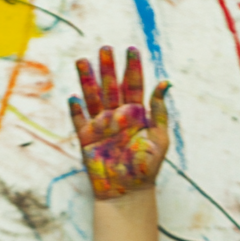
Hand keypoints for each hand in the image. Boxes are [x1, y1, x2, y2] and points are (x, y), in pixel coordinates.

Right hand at [69, 46, 169, 199]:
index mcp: (136, 114)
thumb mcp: (160, 138)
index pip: (134, 85)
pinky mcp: (87, 140)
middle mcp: (117, 116)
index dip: (133, 68)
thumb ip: (159, 111)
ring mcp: (101, 126)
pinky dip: (76, 110)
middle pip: (111, 86)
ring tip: (82, 61)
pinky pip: (79, 121)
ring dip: (87, 80)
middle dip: (108, 67)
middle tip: (105, 48)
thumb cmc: (147, 167)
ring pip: (93, 98)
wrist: (129, 192)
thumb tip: (165, 83)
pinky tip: (73, 96)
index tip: (131, 49)